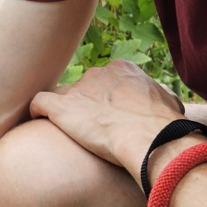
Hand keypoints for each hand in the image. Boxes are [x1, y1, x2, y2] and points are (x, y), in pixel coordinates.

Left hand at [29, 59, 185, 181]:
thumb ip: (159, 97)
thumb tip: (164, 104)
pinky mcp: (62, 108)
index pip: (105, 80)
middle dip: (85, 105)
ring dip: (63, 110)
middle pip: (83, 87)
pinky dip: (37, 111)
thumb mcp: (169, 102)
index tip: (108, 115)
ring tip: (64, 130)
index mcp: (122, 69)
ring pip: (62, 95)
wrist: (151, 137)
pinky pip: (39, 103)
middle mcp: (98, 74)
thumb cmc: (165, 124)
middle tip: (89, 127)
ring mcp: (78, 90)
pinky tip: (39, 121)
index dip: (105, 99)